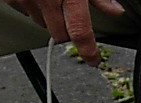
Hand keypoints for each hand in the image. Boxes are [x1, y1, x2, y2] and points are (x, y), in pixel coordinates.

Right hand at [4, 0, 124, 65]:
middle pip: (59, 34)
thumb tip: (115, 10)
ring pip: (41, 23)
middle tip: (70, 16)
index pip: (80, 31)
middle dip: (67, 30)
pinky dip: (32, 5)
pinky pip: (25, 11)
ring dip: (49, 16)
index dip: (89, 50)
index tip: (94, 60)